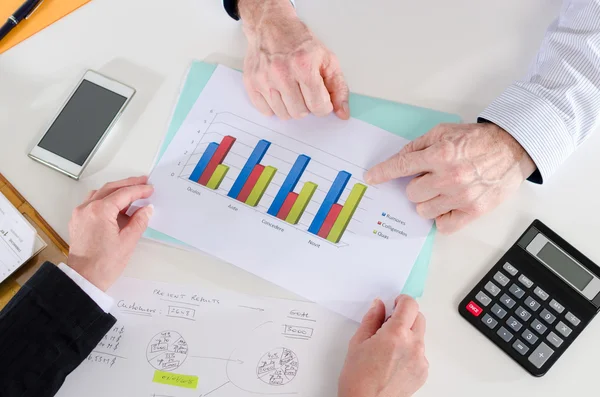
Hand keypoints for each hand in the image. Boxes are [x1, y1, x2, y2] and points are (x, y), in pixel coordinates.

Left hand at [67, 176, 153, 290]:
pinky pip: (92, 202)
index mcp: (100, 211)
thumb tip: (146, 209)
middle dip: (128, 184)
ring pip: (100, 193)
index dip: (139, 190)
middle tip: (143, 182)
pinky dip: (106, 199)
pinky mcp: (78, 221)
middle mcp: (87, 208)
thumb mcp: (128, 242)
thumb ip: (139, 221)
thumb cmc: (104, 264)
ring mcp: (80, 214)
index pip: (124, 194)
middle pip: (111, 188)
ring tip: (131, 193)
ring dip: (116, 190)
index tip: (150, 189)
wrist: (84, 279)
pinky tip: (116, 206)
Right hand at [239, 0, 348, 119]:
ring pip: (283, 114)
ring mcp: (264, 79)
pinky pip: (266, 111)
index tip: (321, 98)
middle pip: (300, 113)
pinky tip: (277, 91)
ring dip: (290, 106)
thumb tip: (343, 113)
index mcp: (304, 66)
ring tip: (290, 89)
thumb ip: (338, 87)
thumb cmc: (299, 42)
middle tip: (304, 89)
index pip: (318, 106)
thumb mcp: (327, 59)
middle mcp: (282, 73)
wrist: (271, 26)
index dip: (323, 105)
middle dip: (306, 105)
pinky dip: (273, 106)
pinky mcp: (251, 83)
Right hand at [338, 296, 427, 396]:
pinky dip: (410, 350)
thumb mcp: (358, 342)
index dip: (402, 300)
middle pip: (419, 317)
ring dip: (408, 334)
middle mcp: (413, 345)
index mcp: (396, 334)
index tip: (396, 302)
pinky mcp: (423, 372)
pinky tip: (394, 360)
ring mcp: (420, 360)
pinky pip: (420, 353)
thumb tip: (379, 305)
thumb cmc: (358, 378)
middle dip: (406, 316)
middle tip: (389, 323)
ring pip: (419, 335)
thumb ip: (371, 319)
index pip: (410, 305)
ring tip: (388, 347)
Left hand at [365, 123, 536, 233]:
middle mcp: (450, 177)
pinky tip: (448, 205)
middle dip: (416, 185)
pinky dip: (441, 218)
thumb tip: (400, 160)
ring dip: (428, 201)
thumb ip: (419, 146)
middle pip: (411, 193)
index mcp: (441, 154)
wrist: (512, 148)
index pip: (401, 166)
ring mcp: (462, 197)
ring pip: (424, 211)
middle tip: (430, 178)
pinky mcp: (474, 211)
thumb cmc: (479, 140)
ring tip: (443, 190)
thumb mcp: (445, 132)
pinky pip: (443, 226)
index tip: (372, 178)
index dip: (383, 173)